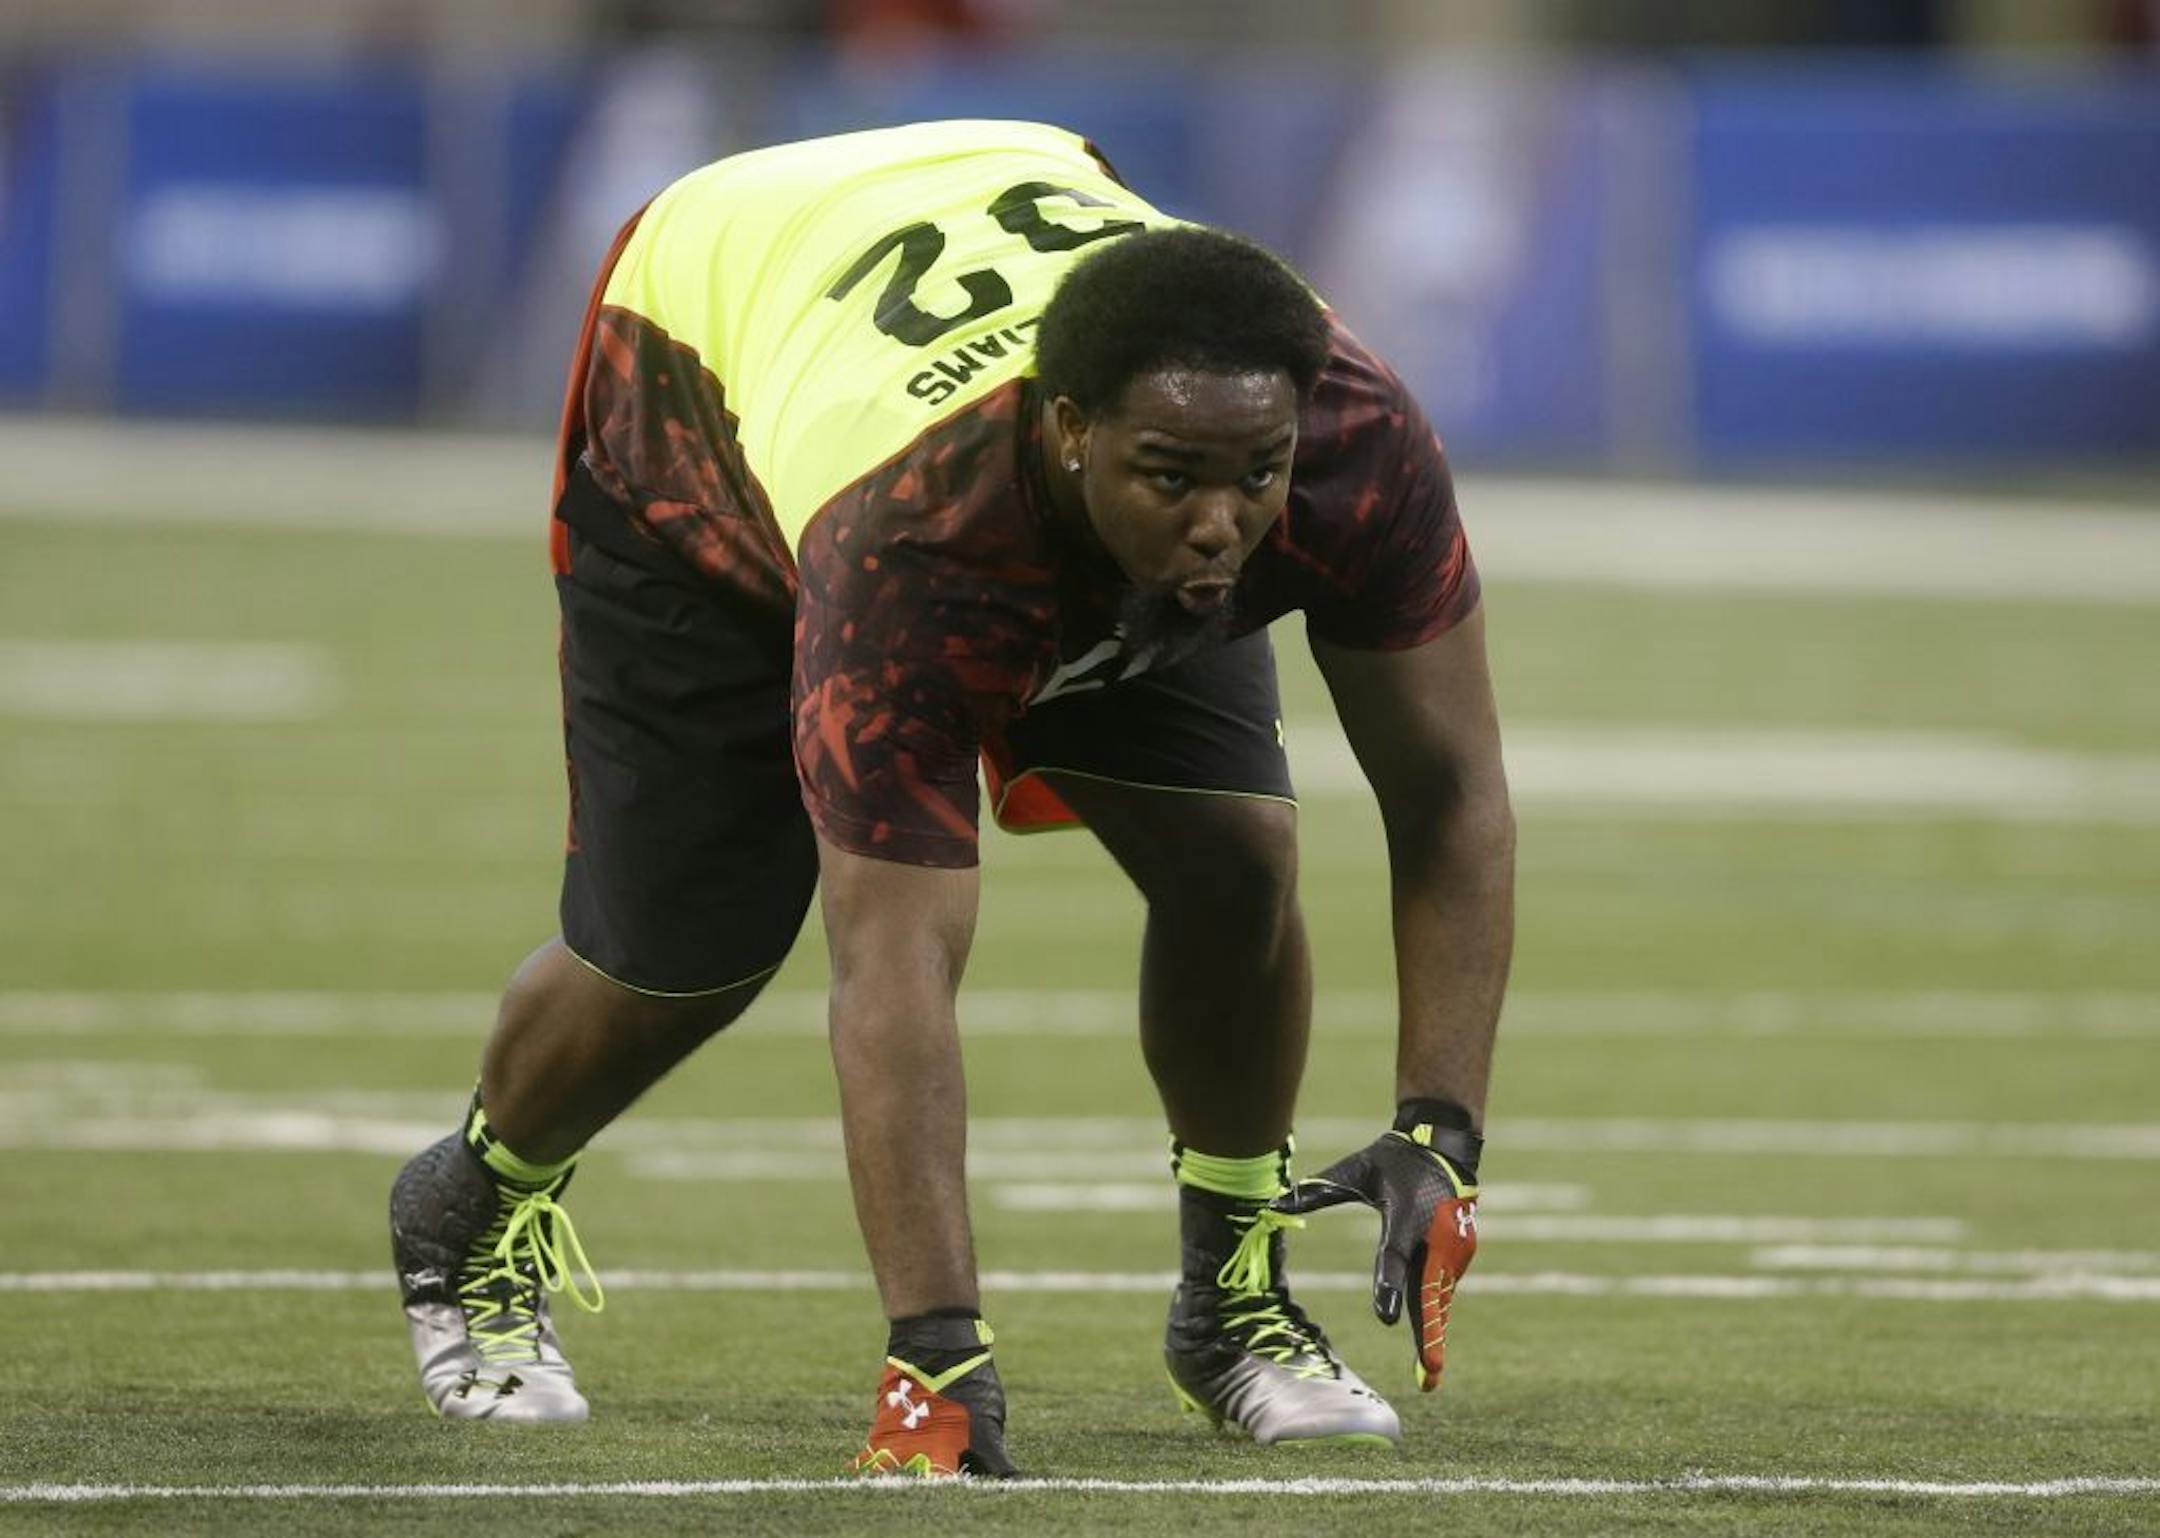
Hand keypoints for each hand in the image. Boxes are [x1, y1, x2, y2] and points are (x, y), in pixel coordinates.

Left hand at [1273, 1121, 1478, 1390]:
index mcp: (1405, 1217)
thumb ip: (1318, 1191)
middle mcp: (1433, 1238)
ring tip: (1430, 1373)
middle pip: (1426, 1294)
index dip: (1388, 1287)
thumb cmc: (1394, 1160)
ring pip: (1436, 1297)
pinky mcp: (1460, 1255)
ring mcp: (1453, 1249)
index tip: (1385, 1318)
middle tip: (1430, 1376)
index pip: (1393, 1258)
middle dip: (1429, 1337)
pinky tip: (1433, 1347)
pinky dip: (1436, 1314)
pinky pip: (1442, 1289)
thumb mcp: (1356, 1170)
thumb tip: (1274, 1204)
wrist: (1445, 1146)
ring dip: (1433, 1332)